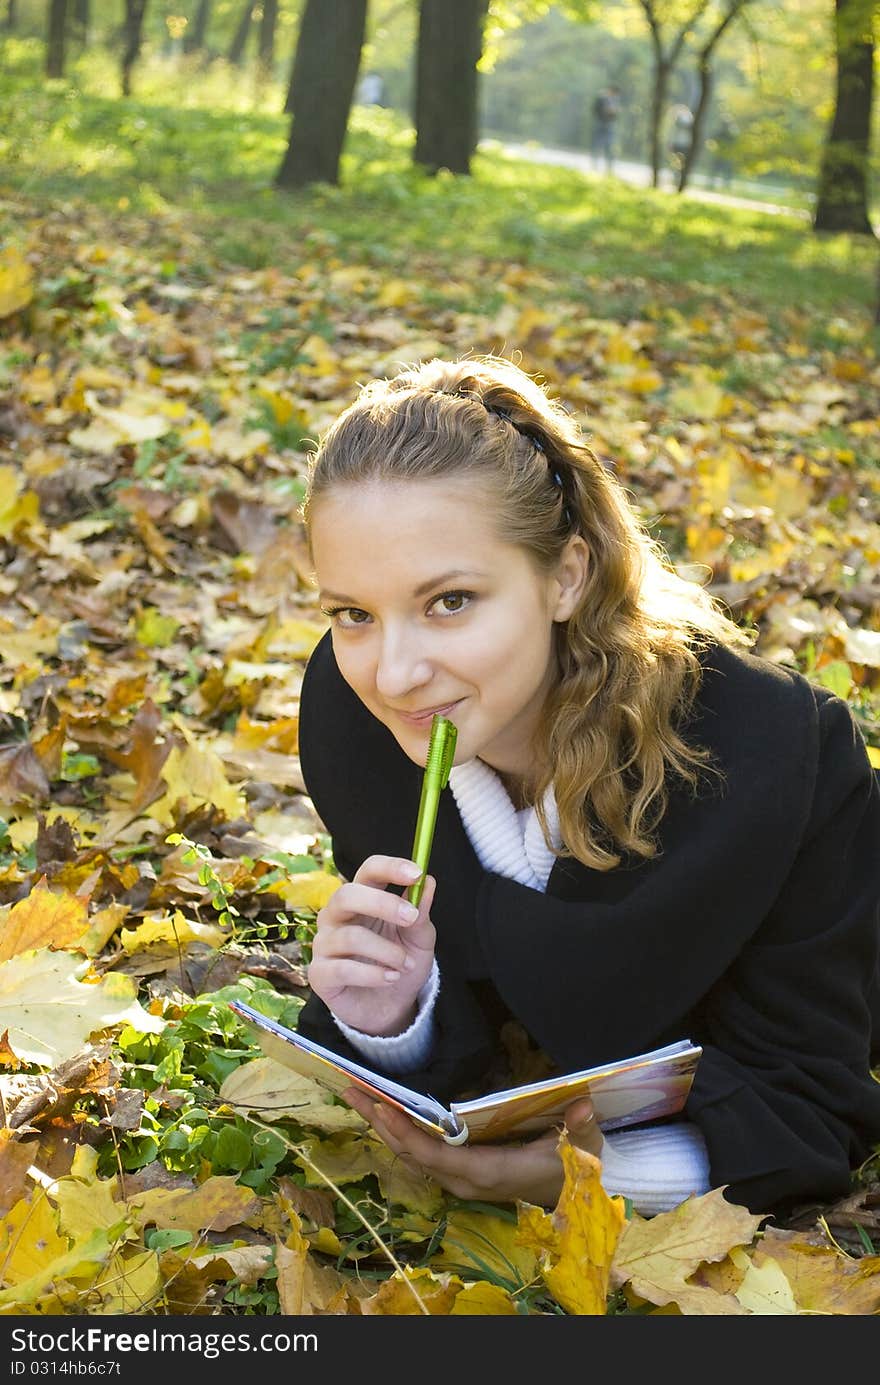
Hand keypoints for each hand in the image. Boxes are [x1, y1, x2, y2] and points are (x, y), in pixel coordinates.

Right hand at [306, 855, 436, 1037]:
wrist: (391, 1007)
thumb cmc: (401, 964)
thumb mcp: (419, 940)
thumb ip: (420, 913)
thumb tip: (428, 882)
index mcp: (362, 899)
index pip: (368, 871)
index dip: (390, 867)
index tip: (416, 873)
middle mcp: (336, 917)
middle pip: (347, 895)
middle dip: (382, 904)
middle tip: (412, 918)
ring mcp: (324, 944)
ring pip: (350, 936)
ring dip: (386, 951)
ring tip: (406, 964)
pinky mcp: (320, 974)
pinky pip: (342, 969)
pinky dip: (373, 974)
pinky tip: (391, 978)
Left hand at [343, 1090, 603, 1207]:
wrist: (573, 1197)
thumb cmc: (572, 1170)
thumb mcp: (582, 1151)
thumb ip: (580, 1130)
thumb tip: (581, 1107)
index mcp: (487, 1173)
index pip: (434, 1155)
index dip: (404, 1132)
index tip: (380, 1107)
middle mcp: (465, 1181)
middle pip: (412, 1153)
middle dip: (381, 1122)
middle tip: (352, 1090)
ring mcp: (460, 1180)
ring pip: (413, 1155)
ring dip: (385, 1126)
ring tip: (360, 1095)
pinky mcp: (460, 1174)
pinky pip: (422, 1154)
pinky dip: (401, 1132)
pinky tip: (387, 1113)